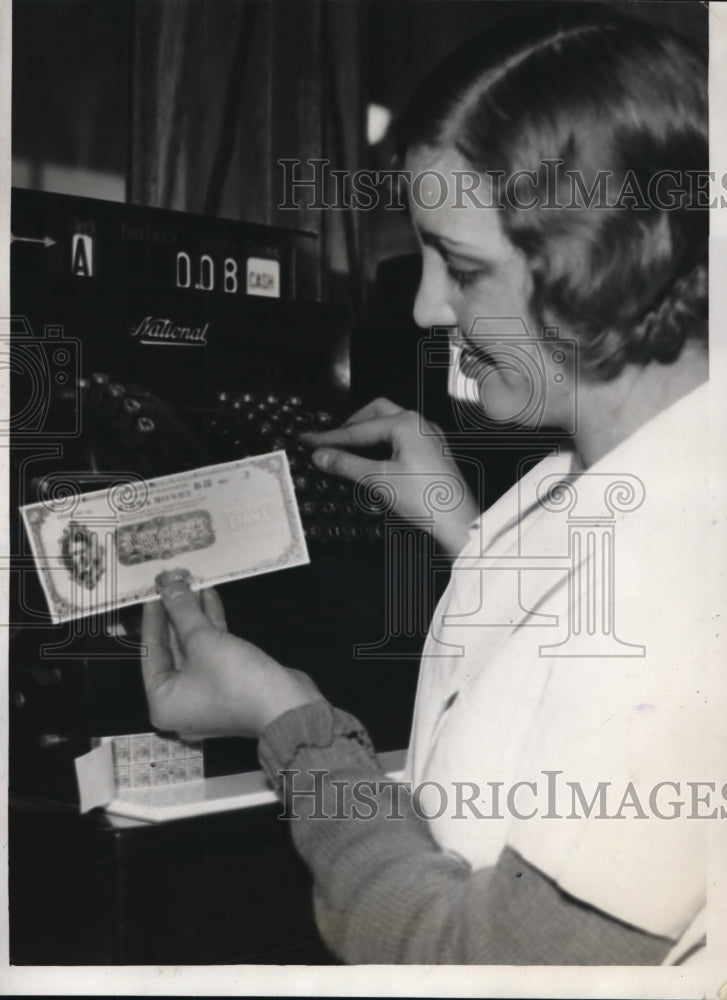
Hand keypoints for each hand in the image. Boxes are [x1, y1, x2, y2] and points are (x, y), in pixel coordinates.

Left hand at [140, 571, 323, 739]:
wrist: (286, 707)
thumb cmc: (235, 680)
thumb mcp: (203, 641)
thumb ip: (182, 611)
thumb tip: (168, 584)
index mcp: (163, 700)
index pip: (151, 651)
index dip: (153, 617)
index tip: (153, 591)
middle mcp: (180, 699)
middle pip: (172, 649)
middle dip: (176, 614)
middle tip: (173, 583)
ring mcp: (205, 692)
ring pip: (194, 647)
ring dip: (195, 616)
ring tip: (193, 583)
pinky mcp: (227, 682)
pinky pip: (211, 651)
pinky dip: (211, 627)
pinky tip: (210, 598)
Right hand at [300, 397, 478, 555]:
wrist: (458, 521)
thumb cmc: (425, 499)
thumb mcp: (378, 480)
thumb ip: (346, 464)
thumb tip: (320, 455)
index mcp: (406, 424)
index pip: (358, 429)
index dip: (330, 437)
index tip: (308, 440)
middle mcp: (419, 423)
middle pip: (375, 413)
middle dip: (350, 426)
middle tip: (329, 442)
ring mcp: (428, 436)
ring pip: (389, 423)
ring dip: (366, 433)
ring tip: (346, 449)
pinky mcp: (432, 450)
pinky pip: (401, 436)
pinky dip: (381, 442)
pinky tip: (372, 458)